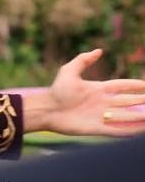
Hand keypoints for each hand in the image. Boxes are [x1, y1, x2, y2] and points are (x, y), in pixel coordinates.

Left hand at [23, 49, 144, 136]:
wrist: (47, 110)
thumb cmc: (56, 91)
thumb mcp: (69, 71)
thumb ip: (83, 60)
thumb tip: (99, 50)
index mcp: (98, 89)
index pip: (121, 86)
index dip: (134, 85)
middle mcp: (102, 103)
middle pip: (127, 101)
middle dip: (141, 100)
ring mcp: (101, 116)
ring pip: (126, 116)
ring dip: (139, 116)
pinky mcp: (98, 129)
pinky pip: (118, 130)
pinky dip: (130, 130)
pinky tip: (141, 129)